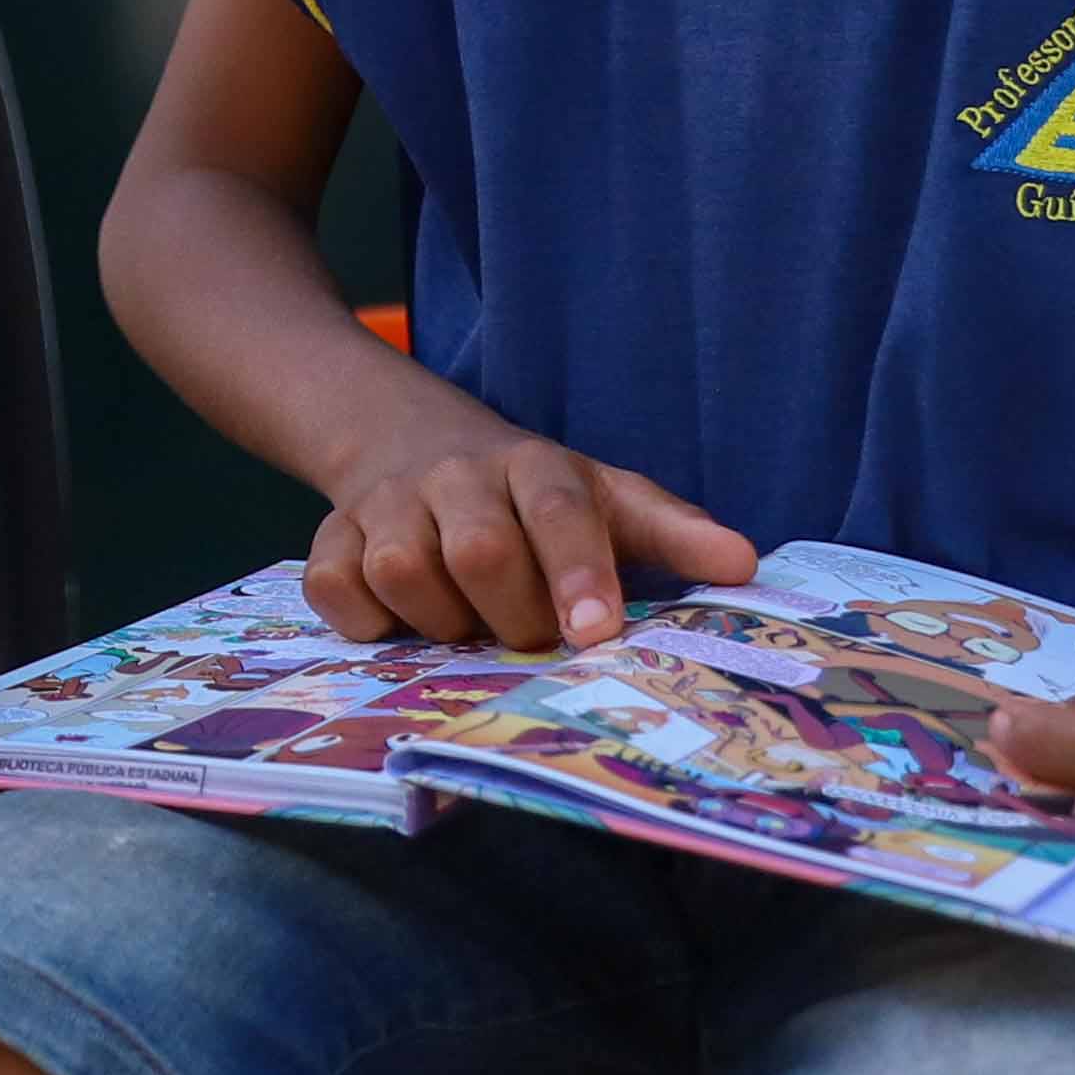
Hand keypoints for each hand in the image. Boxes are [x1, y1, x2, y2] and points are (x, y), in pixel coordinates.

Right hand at [302, 408, 753, 650]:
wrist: (405, 436)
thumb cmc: (529, 494)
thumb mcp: (604, 498)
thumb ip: (671, 533)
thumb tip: (744, 565)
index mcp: (534, 465)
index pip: (560, 511)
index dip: (578, 572)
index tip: (595, 632)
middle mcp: (456, 475)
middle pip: (479, 550)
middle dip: (510, 614)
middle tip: (529, 638)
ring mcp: (387, 504)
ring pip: (403, 571)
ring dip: (441, 621)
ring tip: (466, 625)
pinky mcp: (330, 536)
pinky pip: (336, 590)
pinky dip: (368, 621)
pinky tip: (399, 620)